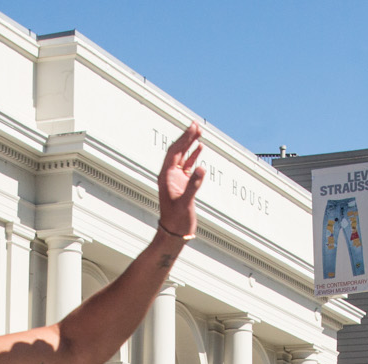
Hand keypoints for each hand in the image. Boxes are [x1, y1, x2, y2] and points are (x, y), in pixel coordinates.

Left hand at [157, 121, 205, 240]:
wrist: (174, 233)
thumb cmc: (176, 221)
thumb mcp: (185, 203)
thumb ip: (193, 185)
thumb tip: (201, 168)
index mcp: (165, 177)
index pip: (174, 152)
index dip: (183, 139)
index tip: (192, 128)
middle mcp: (168, 175)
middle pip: (177, 150)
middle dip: (186, 137)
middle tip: (196, 124)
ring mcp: (175, 179)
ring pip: (182, 156)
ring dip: (190, 144)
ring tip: (198, 132)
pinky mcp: (182, 184)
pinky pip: (187, 165)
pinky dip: (193, 156)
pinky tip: (199, 149)